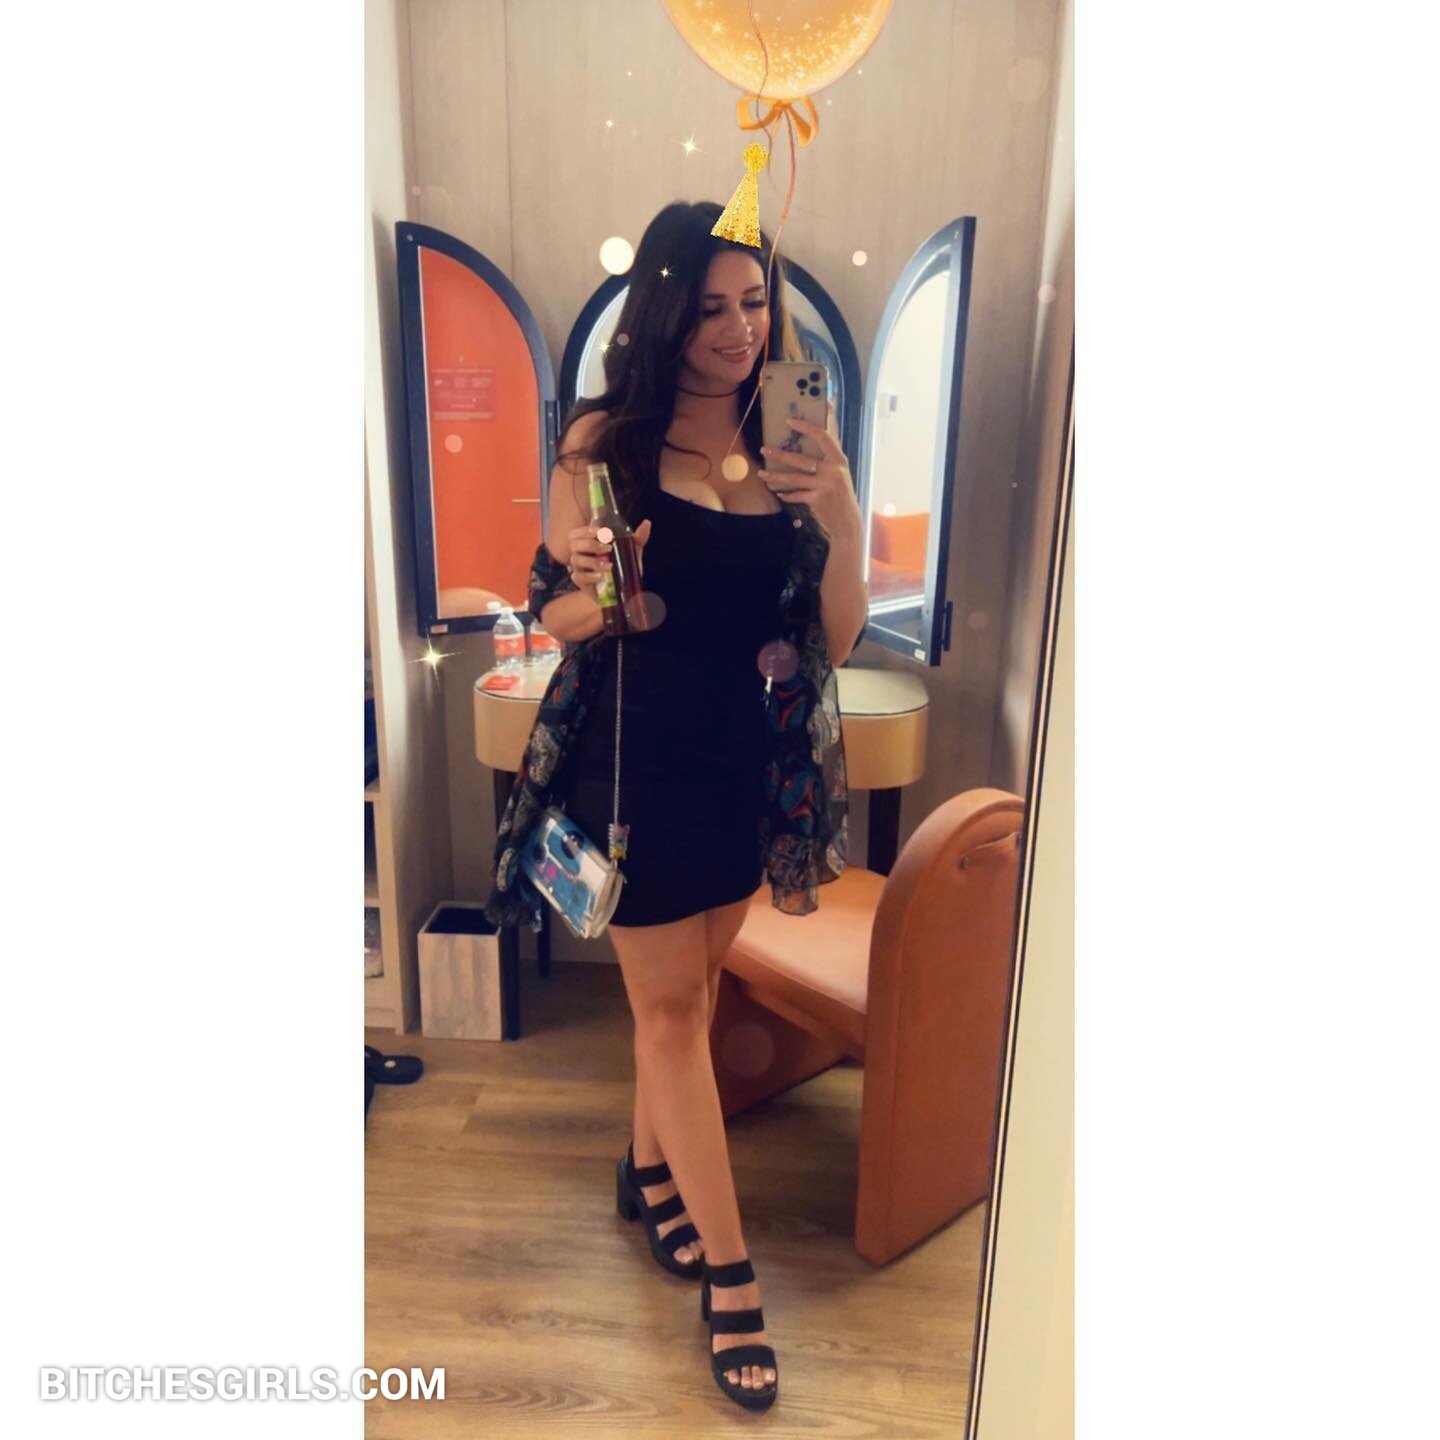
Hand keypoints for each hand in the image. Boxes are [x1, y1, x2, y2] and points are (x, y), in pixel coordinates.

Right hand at [566, 518, 652, 591]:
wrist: (623, 591)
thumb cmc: (624, 567)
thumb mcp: (633, 552)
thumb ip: (638, 538)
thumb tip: (647, 523)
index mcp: (589, 542)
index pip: (577, 533)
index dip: (586, 530)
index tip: (601, 532)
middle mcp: (581, 553)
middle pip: (574, 544)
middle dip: (590, 544)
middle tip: (608, 548)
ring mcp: (579, 568)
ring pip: (576, 559)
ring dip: (593, 561)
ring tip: (609, 565)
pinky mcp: (581, 582)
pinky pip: (579, 577)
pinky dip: (590, 576)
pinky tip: (601, 576)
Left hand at [758, 417, 861, 540]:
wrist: (848, 521)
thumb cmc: (841, 494)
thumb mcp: (840, 473)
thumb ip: (828, 459)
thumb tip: (810, 442)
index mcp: (839, 459)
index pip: (822, 436)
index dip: (806, 427)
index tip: (789, 420)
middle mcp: (833, 471)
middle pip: (801, 459)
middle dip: (780, 455)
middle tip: (764, 450)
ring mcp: (825, 485)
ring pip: (794, 478)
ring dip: (775, 476)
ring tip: (762, 473)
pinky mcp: (817, 500)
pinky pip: (796, 495)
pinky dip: (786, 495)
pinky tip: (778, 493)